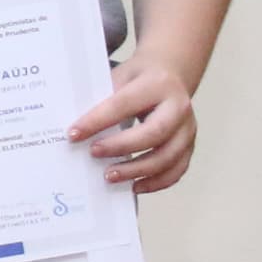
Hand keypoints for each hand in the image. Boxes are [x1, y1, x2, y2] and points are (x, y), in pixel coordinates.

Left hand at [71, 57, 198, 191]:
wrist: (171, 75)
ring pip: (168, 156)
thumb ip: (102, 100)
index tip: (73, 134)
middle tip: (93, 153)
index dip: (97, 121)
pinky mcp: (189, 145)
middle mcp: (178, 106)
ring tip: (109, 176)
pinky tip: (135, 186)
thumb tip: (75, 131)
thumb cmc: (140, 79)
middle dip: (121, 147)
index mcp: (157, 84)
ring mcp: (188, 128)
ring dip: (137, 170)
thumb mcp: (120, 77)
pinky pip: (177, 169)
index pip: (124, 104)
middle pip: (154, 133)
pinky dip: (156, 182)